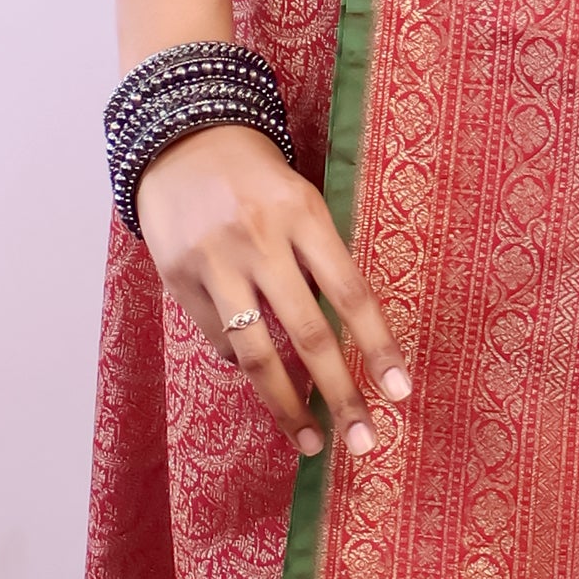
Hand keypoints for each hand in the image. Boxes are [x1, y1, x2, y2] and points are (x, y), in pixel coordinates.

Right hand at [134, 122, 409, 457]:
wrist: (180, 138)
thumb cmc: (257, 177)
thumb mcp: (300, 200)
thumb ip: (320, 260)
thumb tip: (345, 339)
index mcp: (303, 213)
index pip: (352, 293)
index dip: (379, 347)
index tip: (400, 394)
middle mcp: (259, 239)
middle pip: (309, 334)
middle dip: (340, 394)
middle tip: (363, 441)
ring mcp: (214, 260)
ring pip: (256, 352)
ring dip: (286, 405)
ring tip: (309, 440)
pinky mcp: (177, 276)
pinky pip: (219, 339)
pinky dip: (243, 362)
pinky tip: (258, 374)